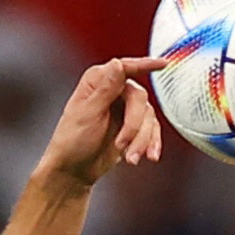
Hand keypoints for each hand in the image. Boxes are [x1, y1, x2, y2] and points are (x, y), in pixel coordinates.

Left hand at [34, 58, 163, 193]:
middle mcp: (112, 91)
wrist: (74, 171)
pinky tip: (147, 154)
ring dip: (141, 139)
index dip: (146, 64)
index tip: (163, 64)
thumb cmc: (71, 142)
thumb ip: (105, 88)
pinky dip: (151, 142)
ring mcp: (123, 108)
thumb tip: (117, 64)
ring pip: (147, 116)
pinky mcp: (132, 126)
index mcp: (97, 82)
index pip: (124, 68)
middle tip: (122, 143)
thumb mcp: (87, 114)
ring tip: (130, 156)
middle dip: (134, 125)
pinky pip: (151, 129)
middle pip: (139, 98)